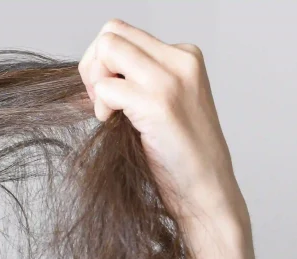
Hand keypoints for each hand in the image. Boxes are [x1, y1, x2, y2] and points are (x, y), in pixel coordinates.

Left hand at [79, 19, 248, 230]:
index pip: (122, 32)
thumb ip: (138, 80)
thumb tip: (91, 69)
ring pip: (107, 49)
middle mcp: (180, 60)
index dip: (102, 61)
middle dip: (92, 66)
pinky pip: (106, 88)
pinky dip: (101, 108)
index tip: (107, 93)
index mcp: (184, 56)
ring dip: (95, 83)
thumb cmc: (178, 155)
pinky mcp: (159, 103)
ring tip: (109, 113)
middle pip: (111, 33)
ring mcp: (171, 79)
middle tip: (102, 102)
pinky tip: (113, 125)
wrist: (206, 189)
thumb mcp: (162, 104)